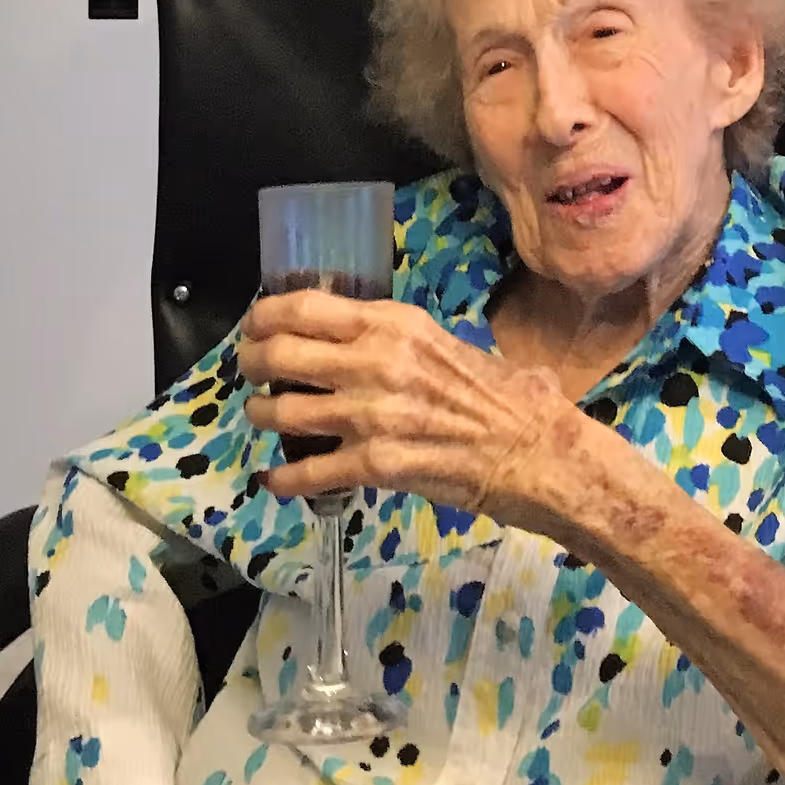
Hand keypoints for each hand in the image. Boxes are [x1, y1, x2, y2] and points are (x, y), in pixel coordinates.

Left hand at [242, 293, 574, 529]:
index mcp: (395, 324)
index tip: (254, 326)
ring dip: (262, 414)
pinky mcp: (374, 466)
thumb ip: (399, 341)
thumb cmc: (501, 396)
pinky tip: (274, 478)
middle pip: (280, 353)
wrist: (533, 450)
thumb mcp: (445, 344)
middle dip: (252, 362)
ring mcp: (371, 415)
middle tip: (251, 371)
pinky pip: (306, 471)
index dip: (265, 316)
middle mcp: (375, 362)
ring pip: (281, 410)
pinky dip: (282, 477)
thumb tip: (359, 340)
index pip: (304, 307)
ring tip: (264, 416)